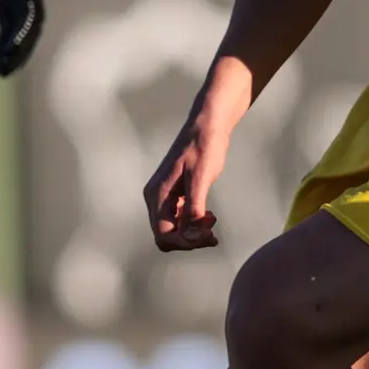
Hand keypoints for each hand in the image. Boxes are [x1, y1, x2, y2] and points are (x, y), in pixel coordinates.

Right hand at [143, 83, 242, 251]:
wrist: (208, 125)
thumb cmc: (204, 146)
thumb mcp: (201, 177)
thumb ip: (194, 206)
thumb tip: (192, 234)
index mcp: (157, 195)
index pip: (163, 235)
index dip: (185, 242)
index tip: (208, 235)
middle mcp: (156, 199)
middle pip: (167, 236)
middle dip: (190, 239)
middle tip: (213, 233)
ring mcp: (165, 198)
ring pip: (175, 230)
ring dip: (193, 232)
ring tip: (212, 221)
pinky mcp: (176, 196)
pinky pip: (181, 220)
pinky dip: (195, 224)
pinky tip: (209, 216)